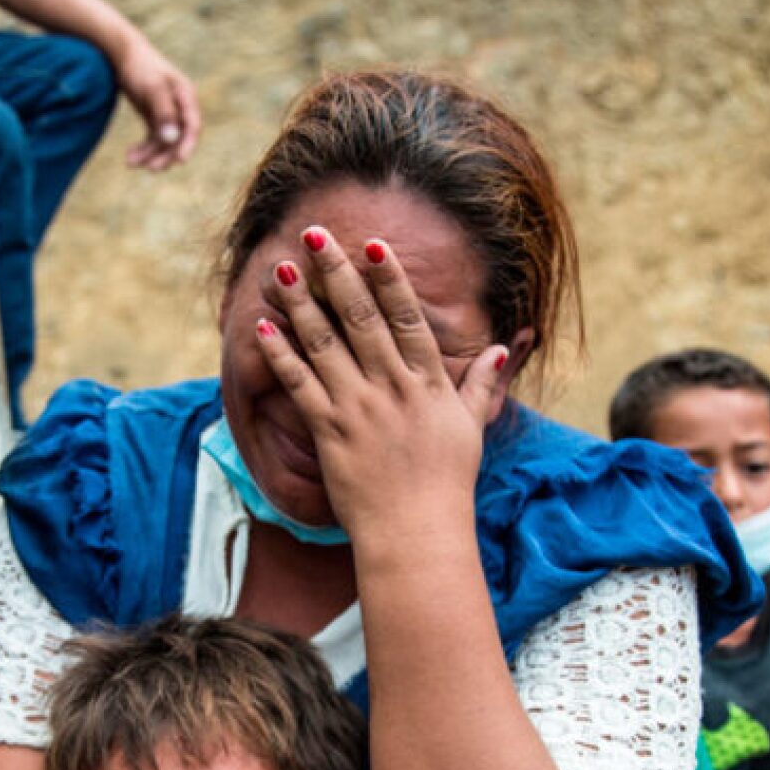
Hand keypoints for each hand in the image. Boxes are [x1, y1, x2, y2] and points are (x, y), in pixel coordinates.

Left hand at [108, 32, 198, 169]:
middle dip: (165, 155)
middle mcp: (179, 107)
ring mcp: (167, 114)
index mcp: (185, 97)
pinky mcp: (154, 118)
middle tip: (151, 168)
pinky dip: (142, 149)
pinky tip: (130, 157)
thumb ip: (164, 113)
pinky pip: (152, 139)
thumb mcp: (152, 88)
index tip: (180, 160)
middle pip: (178, 139)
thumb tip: (173, 139)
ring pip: (163, 142)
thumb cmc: (140, 67)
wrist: (121, 54)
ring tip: (130, 162)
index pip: (192, 126)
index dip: (188, 144)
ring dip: (149, 155)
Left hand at [253, 224, 508, 542]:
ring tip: (280, 269)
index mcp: (429, 383)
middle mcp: (393, 387)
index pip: (407, 319)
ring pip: (325, 343)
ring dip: (301, 303)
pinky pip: (300, 384)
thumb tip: (505, 348)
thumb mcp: (472, 428)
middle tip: (314, 236)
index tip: (372, 245)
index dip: (389, 280)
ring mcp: (360, 408)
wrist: (417, 533)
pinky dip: (281, 354)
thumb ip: (484, 384)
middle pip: (361, 317)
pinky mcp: (330, 431)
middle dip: (336, 273)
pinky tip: (264, 327)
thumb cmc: (447, 484)